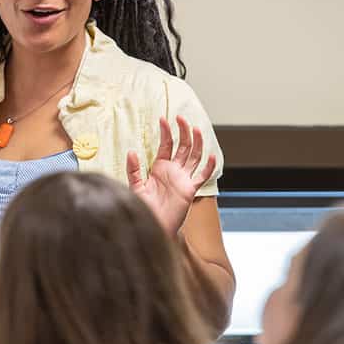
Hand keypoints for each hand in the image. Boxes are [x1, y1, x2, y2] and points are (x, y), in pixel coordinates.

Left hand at [126, 116, 215, 236]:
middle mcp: (173, 171)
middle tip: (181, 118)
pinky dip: (208, 167)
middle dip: (183, 132)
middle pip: (183, 146)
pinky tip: (212, 156)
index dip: (166, 132)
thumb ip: (134, 169)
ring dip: (196, 143)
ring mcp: (183, 179)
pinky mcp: (190, 190)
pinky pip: (202, 177)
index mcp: (160, 168)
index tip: (163, 119)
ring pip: (194, 157)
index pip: (166, 145)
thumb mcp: (136, 186)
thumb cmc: (145, 207)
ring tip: (195, 129)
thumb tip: (131, 151)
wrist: (153, 224)